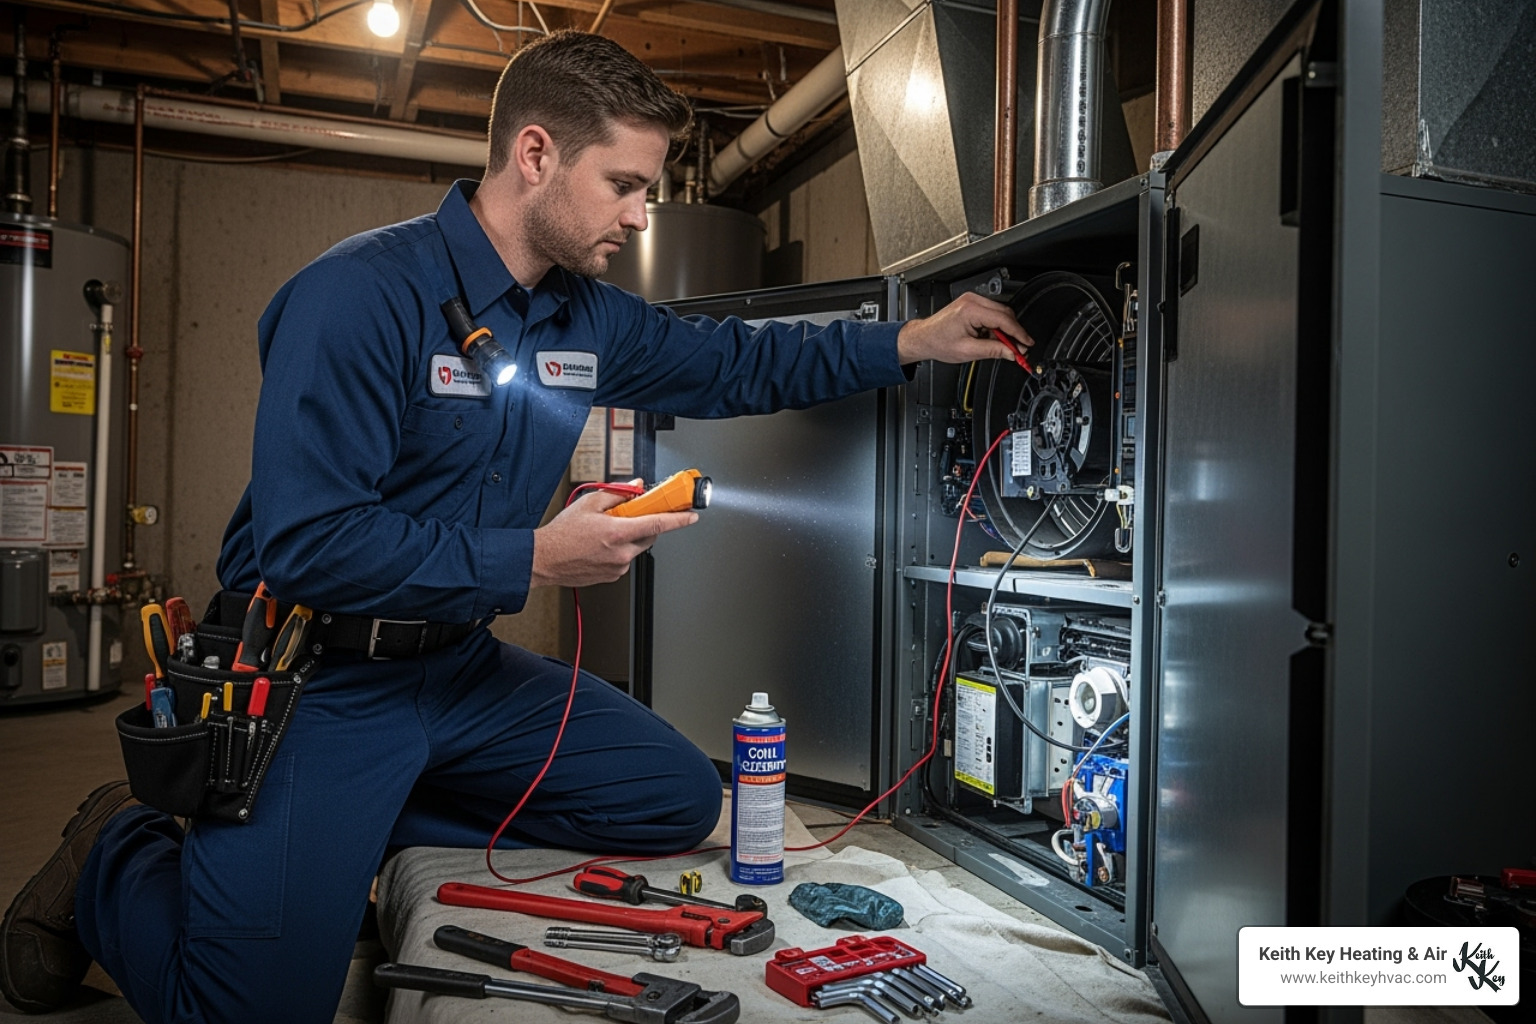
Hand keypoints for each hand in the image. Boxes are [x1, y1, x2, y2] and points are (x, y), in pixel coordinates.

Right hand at [531, 484, 697, 588]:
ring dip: (630, 537)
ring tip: (606, 532)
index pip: (657, 524)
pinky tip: (601, 545)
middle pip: (650, 535)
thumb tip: (636, 486)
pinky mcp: (612, 576)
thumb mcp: (588, 504)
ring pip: (636, 548)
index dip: (678, 519)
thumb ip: (617, 493)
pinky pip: (625, 559)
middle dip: (646, 523)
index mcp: (617, 533)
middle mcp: (621, 553)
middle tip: (632, 514)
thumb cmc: (561, 534)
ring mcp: (618, 567)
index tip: (692, 516)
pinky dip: (620, 549)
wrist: (543, 560)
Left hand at [896, 291, 1033, 365]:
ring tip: (1001, 347)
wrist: (923, 338)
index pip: (1004, 320)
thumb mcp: (968, 351)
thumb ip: (993, 351)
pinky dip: (996, 327)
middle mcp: (972, 301)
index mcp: (970, 310)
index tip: (1027, 343)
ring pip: (1000, 314)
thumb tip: (1012, 352)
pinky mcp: (972, 304)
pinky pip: (992, 314)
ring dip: (1004, 330)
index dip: (1019, 333)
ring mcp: (972, 300)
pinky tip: (992, 339)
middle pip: (1005, 314)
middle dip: (1014, 332)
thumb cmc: (938, 342)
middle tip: (1019, 349)